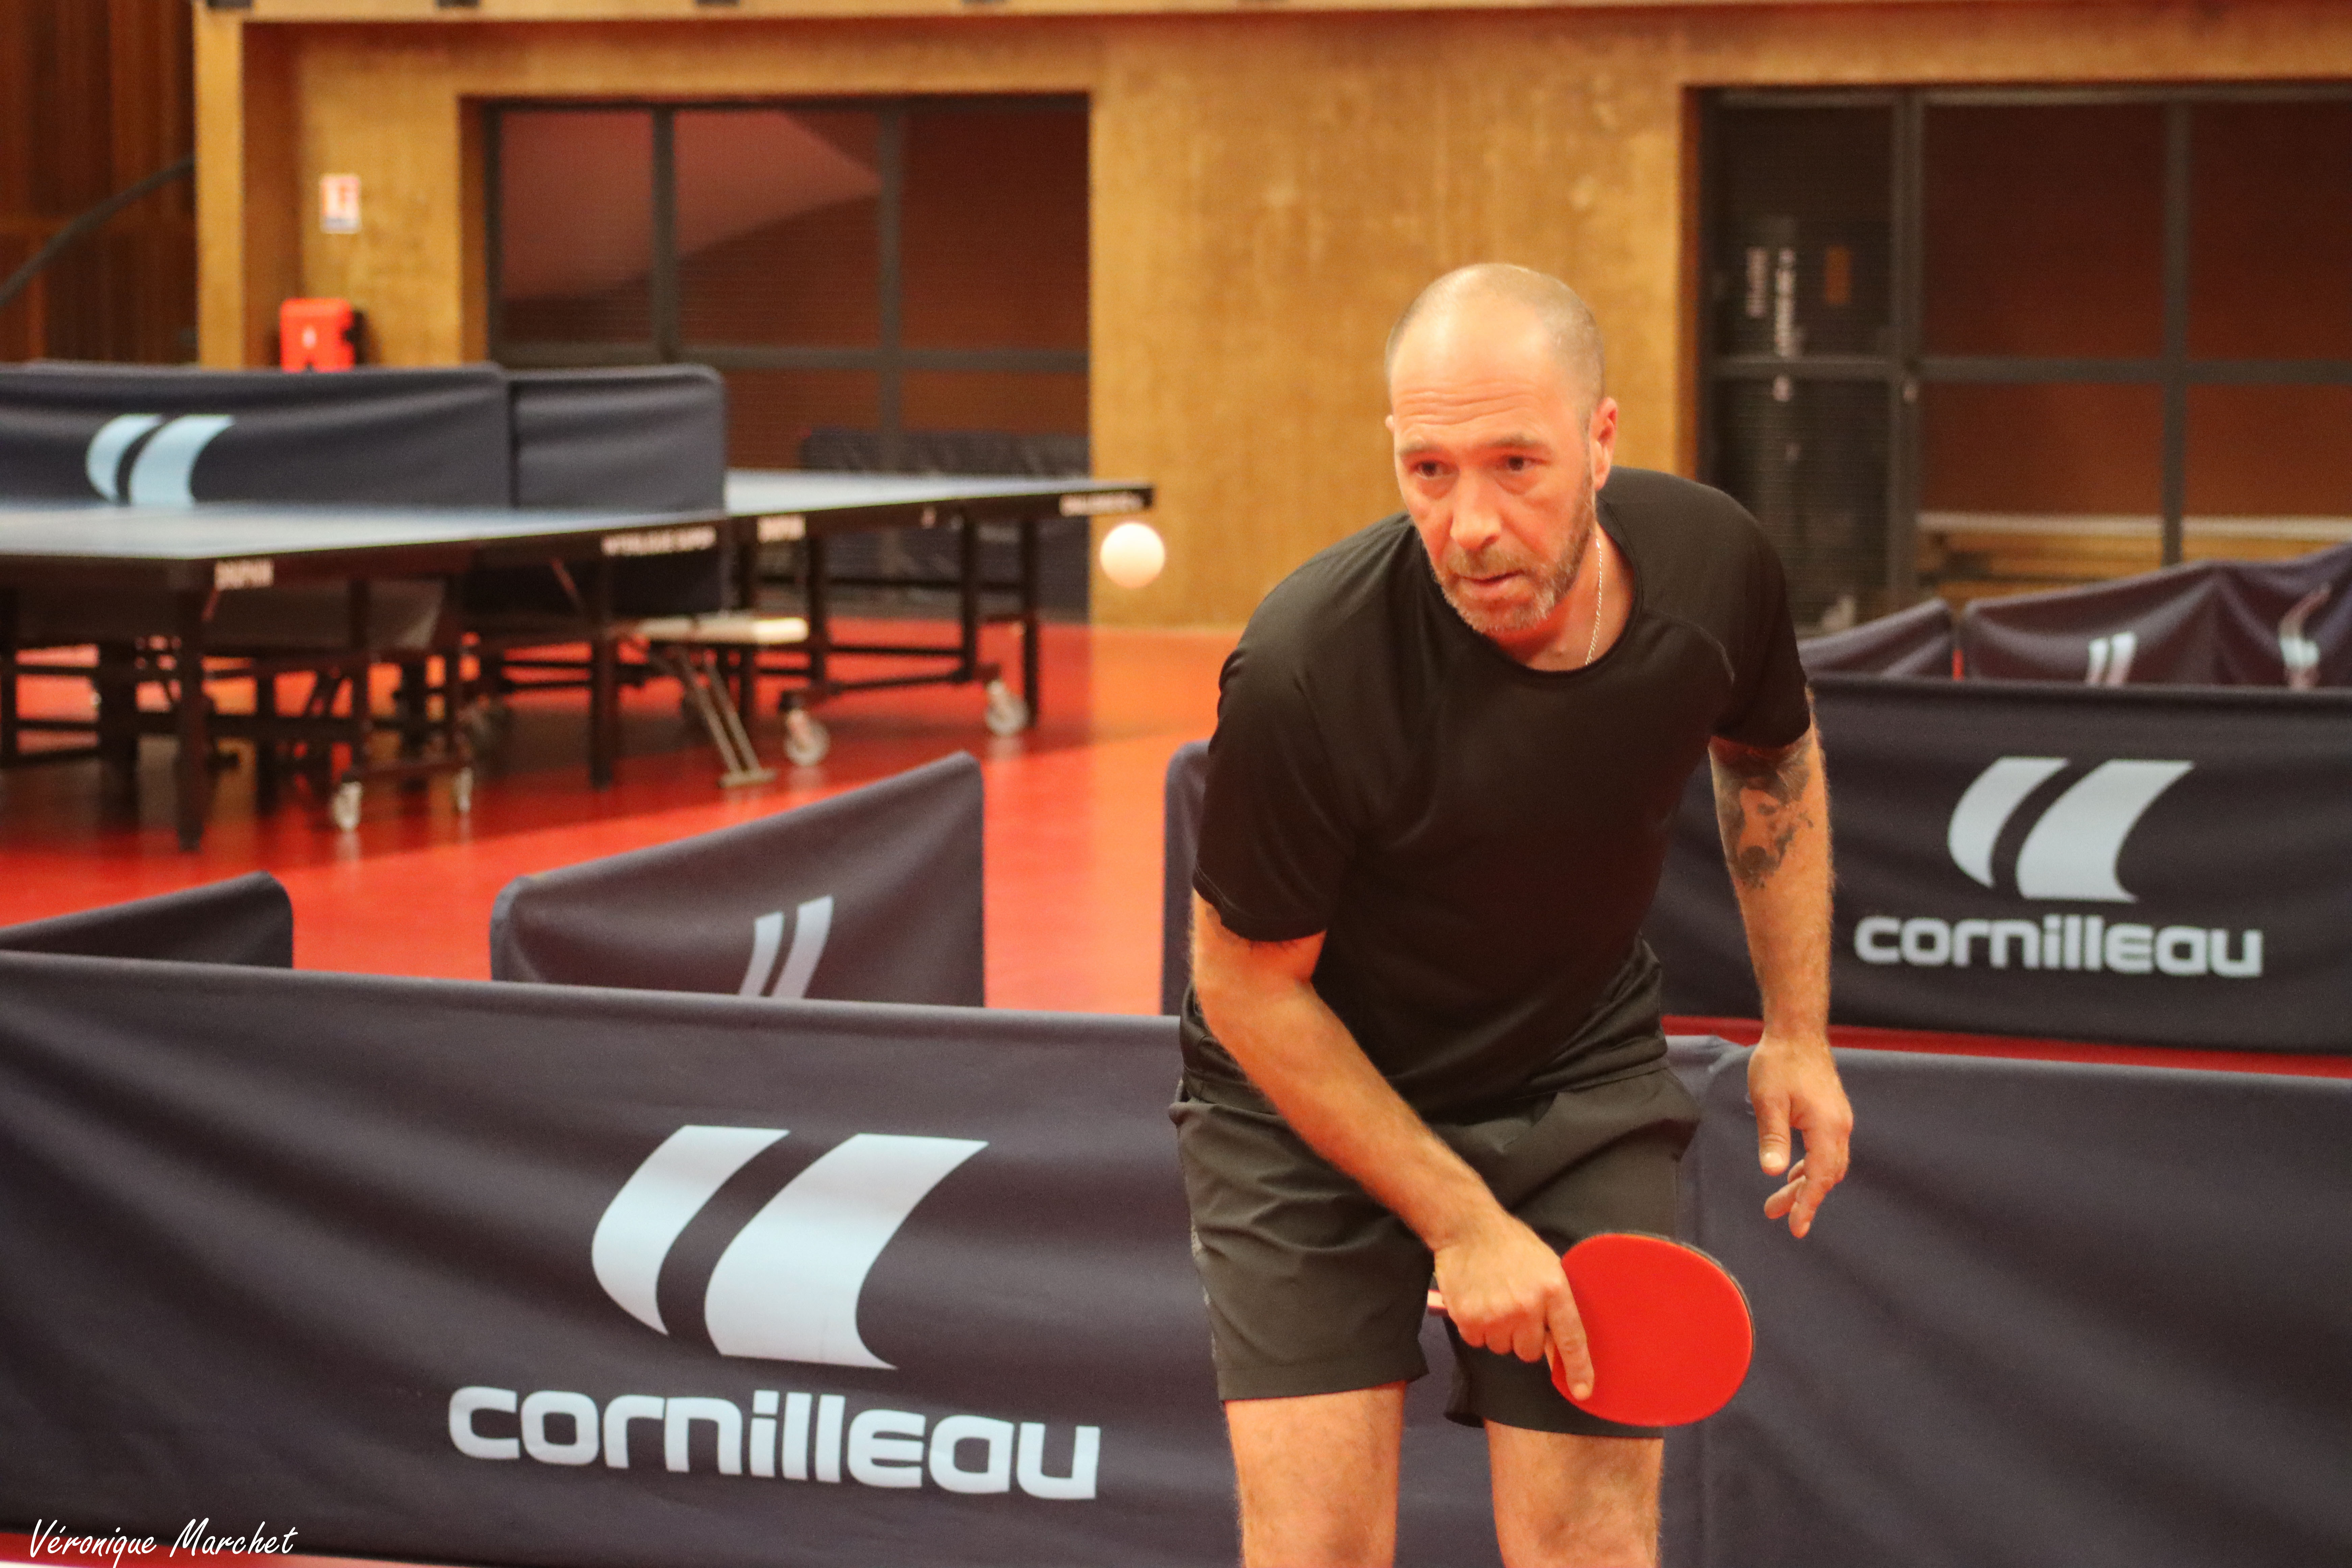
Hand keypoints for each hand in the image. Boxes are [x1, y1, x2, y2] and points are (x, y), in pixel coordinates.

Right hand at [1431, 1212, 1592, 1399]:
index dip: (1579, 1369)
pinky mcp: (1468, 1318)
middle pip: (1529, 1352)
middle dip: (1523, 1337)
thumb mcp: (1547, 1267)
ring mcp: (1496, 1314)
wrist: (1468, 1227)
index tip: (1583, 1392)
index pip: (1571, 1340)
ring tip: (1493, 1300)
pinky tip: (1476, 1301)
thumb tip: (1558, 1346)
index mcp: (1553, 1291)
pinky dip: (1476, 1327)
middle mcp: (1527, 1307)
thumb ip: (1555, 1305)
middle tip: (1514, 1310)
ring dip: (1499, 1332)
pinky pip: (1476, 1340)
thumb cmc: (1513, 1245)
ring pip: (1501, 1348)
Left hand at [1748, 1035, 1851, 1237]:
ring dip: (1805, 1184)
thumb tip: (1774, 1172)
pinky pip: (1826, 1151)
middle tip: (1774, 1213)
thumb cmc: (1780, 1062)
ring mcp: (1838, 1120)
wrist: (1797, 1032)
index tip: (1796, 1228)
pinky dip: (1810, 1167)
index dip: (1807, 1204)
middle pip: (1825, 1175)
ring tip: (1778, 1201)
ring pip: (1827, 1165)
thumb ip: (1773, 1138)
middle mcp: (1840, 1127)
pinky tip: (1792, 1173)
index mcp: (1827, 1127)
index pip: (1819, 1177)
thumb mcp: (1768, 1101)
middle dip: (1802, 1198)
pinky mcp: (1832, 1115)